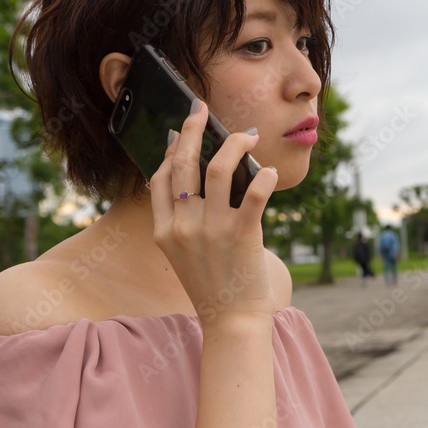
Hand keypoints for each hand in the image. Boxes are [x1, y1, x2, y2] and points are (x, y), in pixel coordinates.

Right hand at [149, 99, 278, 329]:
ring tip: (247, 135)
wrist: (232, 319)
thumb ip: (183, 220)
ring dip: (235, 144)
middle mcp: (183, 227)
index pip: (159, 179)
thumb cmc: (213, 283)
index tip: (177, 133)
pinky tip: (269, 170)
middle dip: (191, 129)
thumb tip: (200, 178)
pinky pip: (254, 194)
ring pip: (220, 169)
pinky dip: (264, 177)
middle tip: (200, 108)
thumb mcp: (183, 253)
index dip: (168, 151)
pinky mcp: (242, 234)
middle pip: (183, 164)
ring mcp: (211, 230)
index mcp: (164, 231)